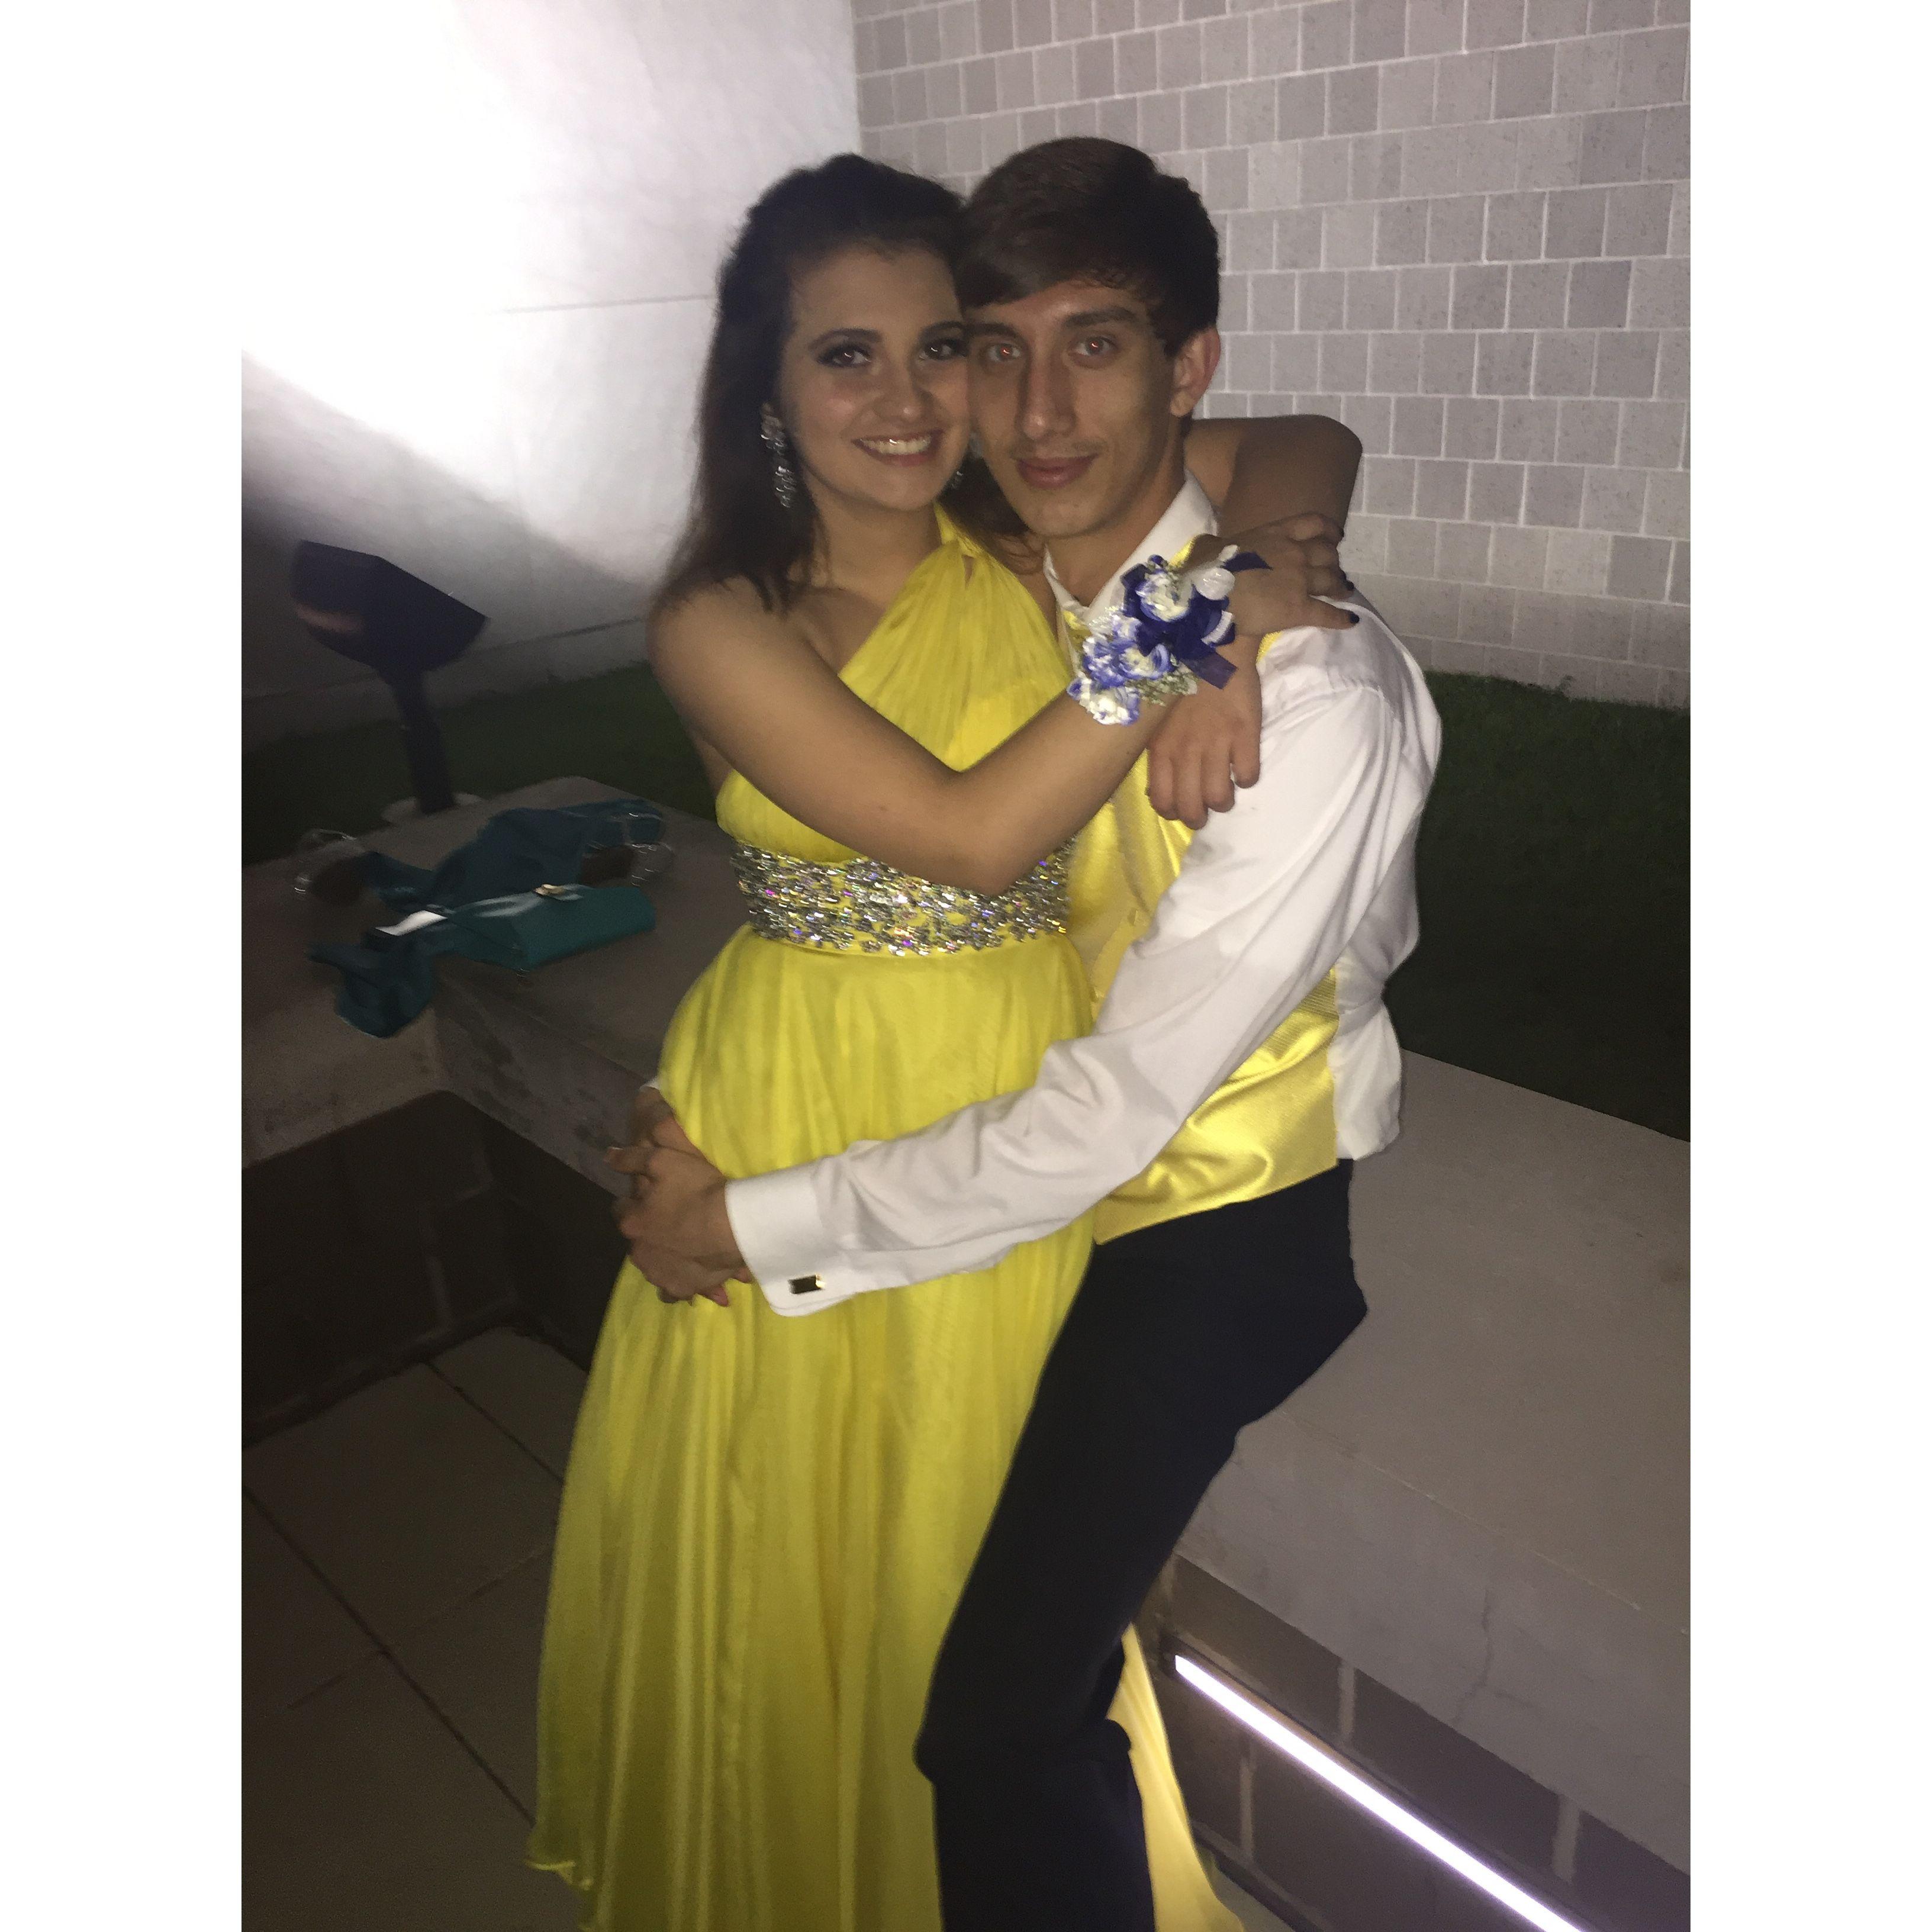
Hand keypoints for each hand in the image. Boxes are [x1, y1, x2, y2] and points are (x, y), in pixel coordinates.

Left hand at [605, 1101, 747, 1305]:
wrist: (734, 1226)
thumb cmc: (698, 1190)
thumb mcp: (662, 1160)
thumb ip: (632, 1159)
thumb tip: (608, 1157)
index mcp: (632, 1222)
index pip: (622, 1209)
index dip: (638, 1202)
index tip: (655, 1197)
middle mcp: (638, 1253)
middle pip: (639, 1238)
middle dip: (651, 1230)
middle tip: (676, 1219)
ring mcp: (657, 1275)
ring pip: (654, 1264)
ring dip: (665, 1255)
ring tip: (689, 1245)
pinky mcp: (679, 1290)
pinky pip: (672, 1289)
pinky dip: (679, 1279)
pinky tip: (694, 1271)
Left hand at [1146, 636, 1261, 827]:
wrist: (1212, 648)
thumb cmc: (1180, 682)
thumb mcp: (1158, 720)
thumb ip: (1159, 752)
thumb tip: (1162, 786)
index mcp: (1161, 749)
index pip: (1162, 801)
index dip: (1173, 813)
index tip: (1181, 807)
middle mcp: (1186, 752)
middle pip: (1192, 808)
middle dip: (1199, 817)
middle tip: (1206, 808)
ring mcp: (1217, 744)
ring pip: (1220, 799)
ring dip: (1224, 801)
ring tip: (1226, 790)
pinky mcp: (1245, 735)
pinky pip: (1248, 776)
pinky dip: (1246, 778)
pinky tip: (1242, 767)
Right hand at [1221, 513, 1356, 637]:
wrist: (1210, 596)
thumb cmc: (1206, 569)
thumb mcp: (1210, 546)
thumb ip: (1217, 544)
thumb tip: (1210, 546)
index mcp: (1275, 533)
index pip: (1312, 524)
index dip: (1328, 530)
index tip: (1335, 536)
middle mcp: (1294, 553)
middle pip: (1327, 553)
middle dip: (1333, 562)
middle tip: (1333, 571)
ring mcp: (1300, 580)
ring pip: (1332, 580)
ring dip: (1341, 585)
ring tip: (1345, 591)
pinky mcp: (1299, 608)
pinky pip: (1328, 613)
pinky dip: (1341, 618)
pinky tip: (1350, 621)